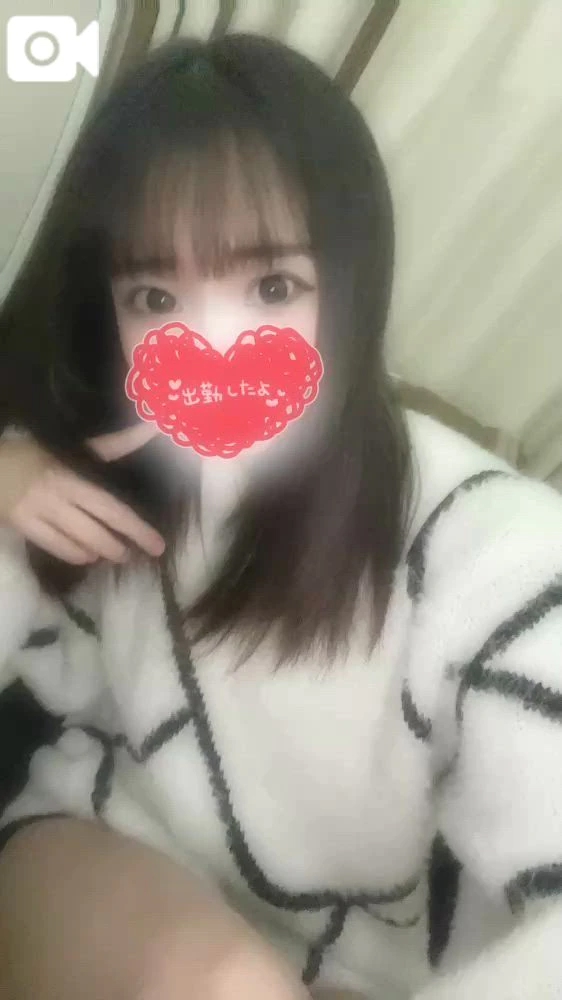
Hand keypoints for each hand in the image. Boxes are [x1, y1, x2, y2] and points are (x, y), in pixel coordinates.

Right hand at [0, 422, 164, 563]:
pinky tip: (88, 556)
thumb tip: (150, 428)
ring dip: (102, 551)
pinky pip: (56, 547)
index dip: (137, 528)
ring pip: (78, 542)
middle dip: (123, 545)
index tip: (158, 544)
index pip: (112, 507)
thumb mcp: (72, 449)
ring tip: (118, 554)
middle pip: (98, 528)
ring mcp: (38, 512)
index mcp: (73, 475)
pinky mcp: (23, 525)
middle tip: (142, 553)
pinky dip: (76, 554)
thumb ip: (112, 445)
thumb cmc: (38, 454)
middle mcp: (57, 495)